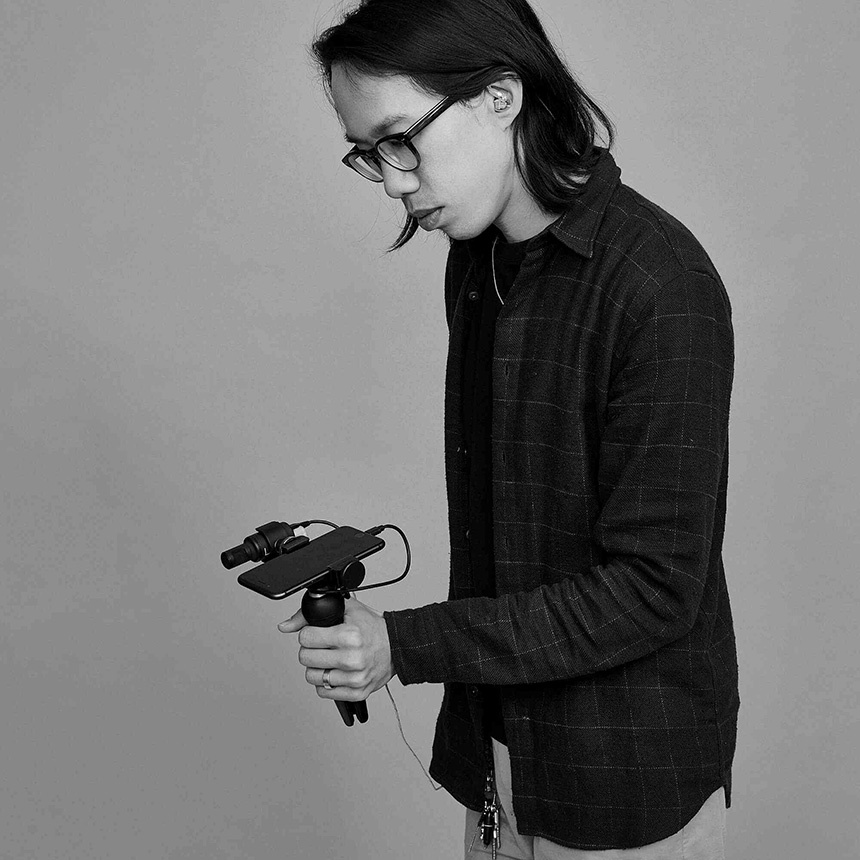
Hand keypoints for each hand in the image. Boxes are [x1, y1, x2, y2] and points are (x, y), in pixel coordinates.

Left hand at [278, 597, 394, 701]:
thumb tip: (285, 626)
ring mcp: (355, 678)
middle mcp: (352, 658)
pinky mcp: (357, 693)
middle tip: (322, 647)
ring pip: (312, 677)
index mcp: (349, 635)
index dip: (308, 634)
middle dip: (310, 650)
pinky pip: (324, 693)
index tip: (317, 634)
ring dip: (317, 668)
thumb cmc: (371, 627)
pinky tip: (336, 671)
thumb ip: (310, 615)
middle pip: (305, 658)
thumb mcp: (345, 610)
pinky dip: (326, 683)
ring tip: (330, 659)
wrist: (396, 646)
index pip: (305, 637)